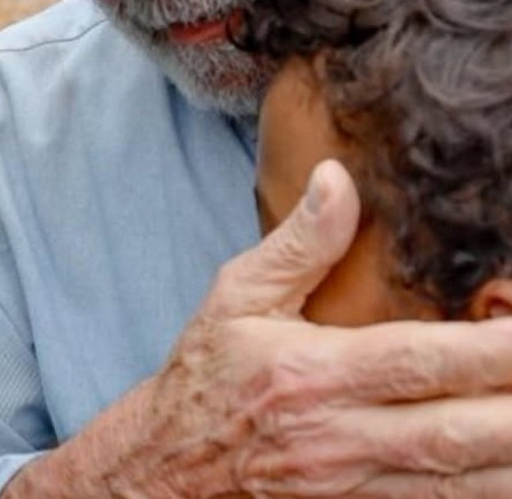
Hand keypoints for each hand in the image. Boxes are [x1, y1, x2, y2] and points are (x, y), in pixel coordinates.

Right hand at [2, 160, 511, 497]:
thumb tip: (338, 178)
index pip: (422, 360)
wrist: (168, 466)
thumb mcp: (239, 294)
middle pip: (458, 432)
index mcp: (316, 371)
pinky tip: (509, 465)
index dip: (492, 349)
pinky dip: (484, 489)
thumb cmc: (207, 372)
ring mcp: (354, 484)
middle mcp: (342, 434)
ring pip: (459, 481)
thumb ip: (298, 242)